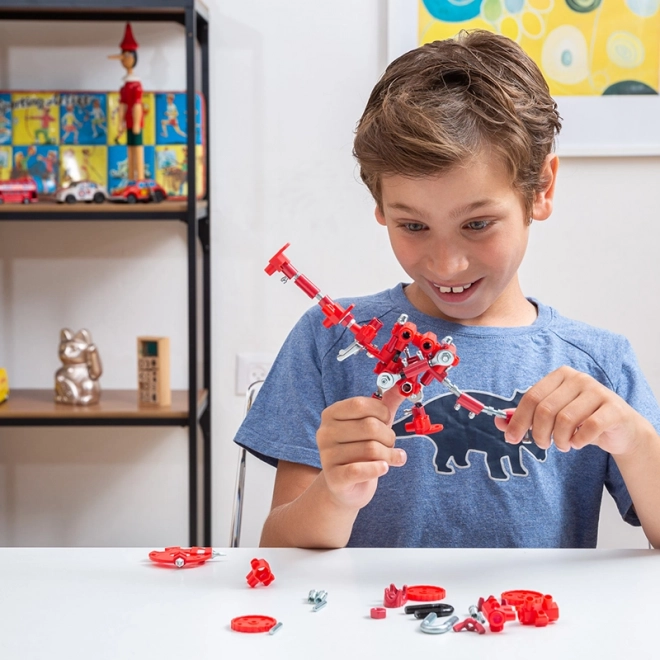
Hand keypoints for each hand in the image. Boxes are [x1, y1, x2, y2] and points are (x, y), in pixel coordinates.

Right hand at [316, 388, 406, 510]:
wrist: (345, 485)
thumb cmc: (359, 449)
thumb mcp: (371, 423)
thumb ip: (386, 404)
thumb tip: (402, 386)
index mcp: (331, 414)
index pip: (360, 404)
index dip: (381, 412)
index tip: (387, 420)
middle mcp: (325, 433)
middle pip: (369, 426)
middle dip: (389, 436)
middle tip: (390, 443)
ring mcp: (327, 456)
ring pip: (371, 449)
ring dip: (389, 454)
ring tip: (389, 457)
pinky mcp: (334, 478)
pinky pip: (360, 470)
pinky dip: (377, 468)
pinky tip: (384, 468)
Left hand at [494, 365, 646, 455]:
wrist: (621, 428)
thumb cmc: (581, 420)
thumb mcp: (552, 416)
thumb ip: (526, 417)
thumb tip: (499, 422)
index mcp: (559, 376)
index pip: (531, 397)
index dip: (518, 420)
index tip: (512, 438)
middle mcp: (578, 378)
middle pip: (546, 409)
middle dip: (539, 434)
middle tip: (543, 445)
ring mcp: (598, 391)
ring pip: (565, 419)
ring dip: (560, 440)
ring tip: (563, 445)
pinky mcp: (614, 408)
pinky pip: (589, 427)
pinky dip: (579, 441)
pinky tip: (578, 443)